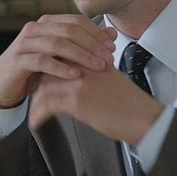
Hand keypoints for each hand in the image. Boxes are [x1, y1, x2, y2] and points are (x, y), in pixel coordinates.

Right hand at [0, 14, 116, 112]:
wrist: (3, 85)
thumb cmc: (34, 70)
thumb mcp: (62, 56)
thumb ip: (85, 44)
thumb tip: (112, 33)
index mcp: (47, 23)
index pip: (76, 21)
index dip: (96, 33)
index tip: (112, 47)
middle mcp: (35, 28)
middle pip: (69, 29)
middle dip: (92, 44)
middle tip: (108, 58)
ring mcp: (25, 43)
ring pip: (57, 43)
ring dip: (80, 55)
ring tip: (96, 66)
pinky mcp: (18, 60)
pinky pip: (42, 61)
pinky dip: (61, 67)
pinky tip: (75, 75)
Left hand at [28, 65, 163, 144]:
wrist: (143, 117)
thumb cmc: (130, 101)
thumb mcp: (112, 74)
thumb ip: (96, 65)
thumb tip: (85, 63)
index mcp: (91, 58)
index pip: (60, 53)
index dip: (47, 64)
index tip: (40, 75)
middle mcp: (83, 66)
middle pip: (49, 66)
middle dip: (38, 80)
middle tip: (32, 91)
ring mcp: (78, 81)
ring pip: (44, 84)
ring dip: (36, 98)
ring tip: (33, 108)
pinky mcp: (76, 100)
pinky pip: (47, 104)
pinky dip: (38, 114)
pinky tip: (36, 122)